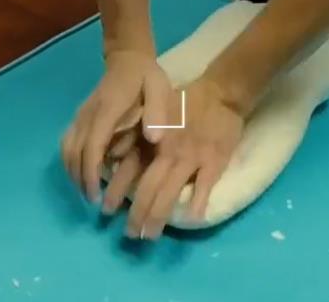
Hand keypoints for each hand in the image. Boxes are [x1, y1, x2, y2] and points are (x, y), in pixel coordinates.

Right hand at [61, 49, 170, 201]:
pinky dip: (71, 161)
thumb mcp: (159, 87)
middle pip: (73, 152)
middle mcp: (87, 114)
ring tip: (88, 192)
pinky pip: (68, 143)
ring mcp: (81, 115)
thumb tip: (153, 139)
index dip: (90, 173)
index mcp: (106, 110)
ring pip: (66, 149)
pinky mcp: (80, 117)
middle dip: (80, 180)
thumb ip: (157, 111)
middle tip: (95, 201)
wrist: (128, 58)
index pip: (92, 146)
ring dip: (73, 172)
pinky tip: (84, 173)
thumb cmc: (146, 75)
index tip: (96, 195)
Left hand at [126, 75, 244, 239]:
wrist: (221, 92)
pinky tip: (192, 219)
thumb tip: (112, 153)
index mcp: (152, 140)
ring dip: (158, 218)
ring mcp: (192, 159)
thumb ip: (136, 130)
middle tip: (130, 235)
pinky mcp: (214, 162)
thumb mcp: (153, 109)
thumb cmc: (186, 100)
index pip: (129, 171)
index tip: (107, 211)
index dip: (117, 193)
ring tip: (150, 236)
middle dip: (136, 216)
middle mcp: (168, 153)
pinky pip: (204, 188)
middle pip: (148, 190)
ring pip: (170, 195)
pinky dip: (197, 206)